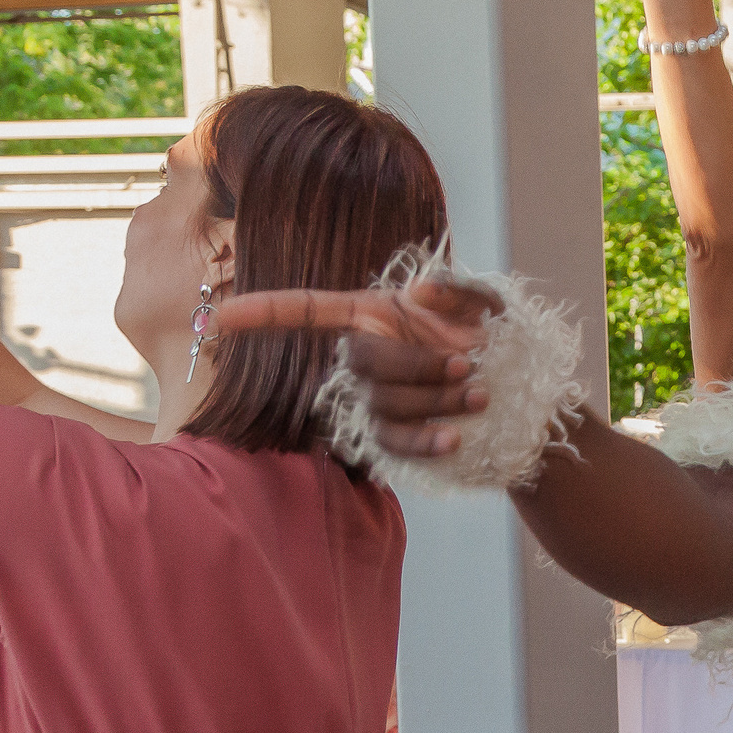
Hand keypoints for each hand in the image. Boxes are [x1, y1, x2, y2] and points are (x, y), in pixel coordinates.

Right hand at [215, 280, 500, 458]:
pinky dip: (425, 441)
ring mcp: (374, 396)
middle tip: (465, 362)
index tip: (220, 319)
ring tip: (480, 391)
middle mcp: (364, 354)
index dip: (263, 313)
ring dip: (435, 400)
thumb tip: (422, 291)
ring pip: (383, 402)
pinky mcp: (393, 434)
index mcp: (369, 313)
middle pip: (361, 360)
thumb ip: (457, 289)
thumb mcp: (481, 301)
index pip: (304, 310)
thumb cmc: (487, 331)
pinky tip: (455, 438)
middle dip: (415, 364)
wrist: (512, 385)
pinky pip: (394, 442)